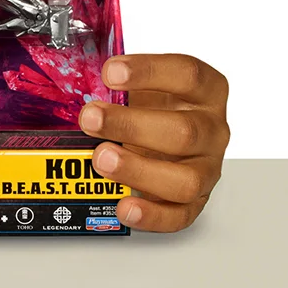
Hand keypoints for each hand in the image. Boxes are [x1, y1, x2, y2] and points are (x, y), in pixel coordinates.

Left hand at [78, 54, 229, 231]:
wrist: (169, 134)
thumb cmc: (155, 104)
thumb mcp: (142, 83)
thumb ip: (119, 83)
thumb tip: (76, 83)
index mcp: (206, 90)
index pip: (188, 75)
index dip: (148, 72)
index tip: (110, 73)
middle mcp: (212, 129)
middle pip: (185, 131)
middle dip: (131, 125)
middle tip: (91, 118)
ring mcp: (208, 168)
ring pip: (187, 179)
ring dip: (139, 170)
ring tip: (101, 159)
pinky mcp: (197, 201)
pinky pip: (180, 214)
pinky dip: (152, 214)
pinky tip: (124, 206)